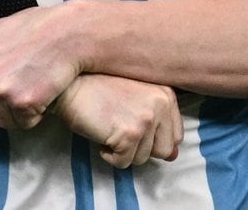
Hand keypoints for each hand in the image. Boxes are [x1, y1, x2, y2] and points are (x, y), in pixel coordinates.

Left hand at [0, 3, 82, 129]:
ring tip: (29, 93)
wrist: (70, 33)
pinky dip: (32, 116)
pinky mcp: (25, 102)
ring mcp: (5, 91)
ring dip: (14, 116)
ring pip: (1, 122)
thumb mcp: (0, 28)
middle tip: (11, 102)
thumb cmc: (38, 26)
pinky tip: (42, 97)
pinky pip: (23, 123)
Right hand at [51, 74, 182, 167]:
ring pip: (143, 159)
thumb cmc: (100, 87)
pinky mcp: (130, 134)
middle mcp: (161, 104)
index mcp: (166, 94)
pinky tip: (102, 132)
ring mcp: (147, 118)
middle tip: (120, 127)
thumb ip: (159, 121)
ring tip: (109, 125)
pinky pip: (124, 163)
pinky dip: (109, 154)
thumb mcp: (136, 96)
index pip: (175, 135)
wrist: (71, 83)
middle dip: (141, 146)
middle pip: (164, 151)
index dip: (153, 138)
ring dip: (123, 150)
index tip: (133, 124)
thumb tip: (173, 156)